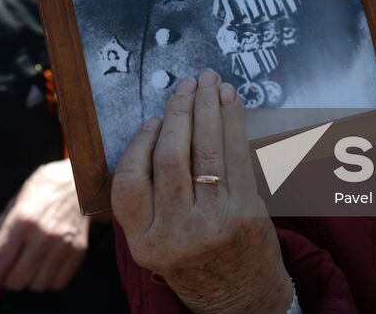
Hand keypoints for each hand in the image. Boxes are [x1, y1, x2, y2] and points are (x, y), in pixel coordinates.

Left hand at [0, 159, 89, 306]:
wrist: (80, 183)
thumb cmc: (42, 191)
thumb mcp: (15, 202)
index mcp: (21, 220)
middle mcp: (42, 234)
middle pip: (16, 280)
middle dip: (8, 280)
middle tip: (11, 267)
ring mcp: (62, 244)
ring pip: (36, 286)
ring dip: (29, 281)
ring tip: (30, 264)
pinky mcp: (78, 251)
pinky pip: (57, 284)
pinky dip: (48, 281)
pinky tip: (46, 265)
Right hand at [112, 70, 293, 313]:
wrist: (241, 299)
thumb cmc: (196, 260)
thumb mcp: (159, 241)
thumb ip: (151, 197)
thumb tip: (160, 127)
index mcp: (145, 242)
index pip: (129, 181)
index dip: (140, 143)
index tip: (154, 120)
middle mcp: (176, 234)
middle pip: (170, 157)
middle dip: (179, 112)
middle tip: (186, 86)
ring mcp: (213, 224)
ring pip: (205, 151)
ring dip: (207, 108)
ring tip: (209, 83)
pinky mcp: (246, 215)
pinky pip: (236, 157)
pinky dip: (233, 124)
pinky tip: (230, 103)